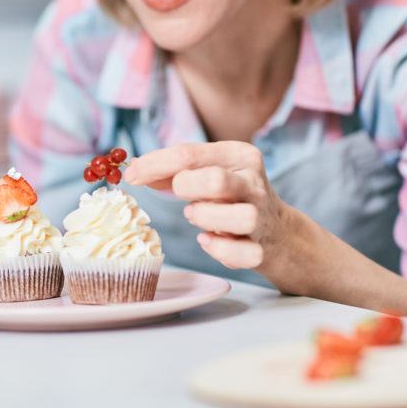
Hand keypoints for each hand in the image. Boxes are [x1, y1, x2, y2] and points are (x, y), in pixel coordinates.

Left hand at [124, 142, 287, 270]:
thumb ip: (172, 171)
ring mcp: (262, 216)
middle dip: (187, 189)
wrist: (276, 232)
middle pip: (215, 181)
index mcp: (239, 155)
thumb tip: (133, 170)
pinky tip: (208, 240)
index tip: (130, 176)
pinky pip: (240, 253)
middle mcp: (254, 182)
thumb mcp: (206, 173)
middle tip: (182, 198)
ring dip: (206, 219)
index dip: (153, 165)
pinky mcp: (262, 249)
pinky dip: (218, 249)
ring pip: (238, 217)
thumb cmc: (229, 197)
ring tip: (197, 216)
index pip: (188, 154)